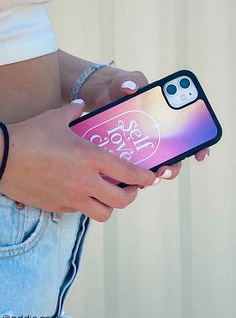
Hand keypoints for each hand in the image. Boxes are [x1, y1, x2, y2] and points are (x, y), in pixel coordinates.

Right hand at [0, 100, 156, 220]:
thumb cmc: (29, 136)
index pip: (128, 173)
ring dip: (110, 205)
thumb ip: (73, 111)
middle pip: (122, 201)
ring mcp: (71, 198)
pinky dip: (87, 205)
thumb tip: (80, 104)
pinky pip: (80, 212)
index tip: (151, 177)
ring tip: (107, 194)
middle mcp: (85, 181)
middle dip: (132, 195)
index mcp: (90, 158)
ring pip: (103, 214)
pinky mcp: (57, 207)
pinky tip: (81, 193)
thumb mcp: (55, 118)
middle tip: (130, 187)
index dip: (145, 177)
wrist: (0, 159)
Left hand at [87, 67, 209, 180]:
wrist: (100, 94)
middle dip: (172, 168)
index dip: (200, 147)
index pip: (189, 136)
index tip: (200, 155)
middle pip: (173, 158)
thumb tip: (130, 88)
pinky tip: (124, 176)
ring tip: (145, 177)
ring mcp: (142, 147)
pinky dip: (130, 174)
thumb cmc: (121, 87)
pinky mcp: (125, 153)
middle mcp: (158, 136)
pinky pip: (130, 168)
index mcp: (167, 118)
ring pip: (153, 168)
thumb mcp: (127, 82)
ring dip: (152, 175)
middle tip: (164, 169)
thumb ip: (131, 81)